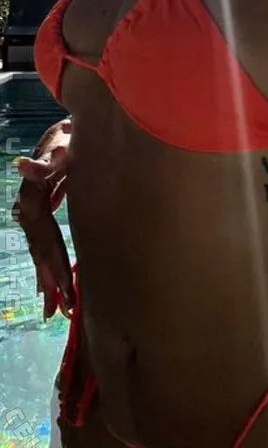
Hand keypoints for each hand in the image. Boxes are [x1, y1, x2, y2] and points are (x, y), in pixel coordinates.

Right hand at [12, 119, 74, 318]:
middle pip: (41, 254)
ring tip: (59, 310)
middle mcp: (27, 213)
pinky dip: (47, 267)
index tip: (66, 294)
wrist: (60, 134)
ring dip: (49, 281)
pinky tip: (49, 287)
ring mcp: (30, 215)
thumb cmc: (65, 141)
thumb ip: (44, 161)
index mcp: (32, 203)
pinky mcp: (39, 216)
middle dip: (52, 284)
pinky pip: (42, 246)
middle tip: (63, 314)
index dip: (54, 269)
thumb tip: (21, 165)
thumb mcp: (59, 149)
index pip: (44, 243)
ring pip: (40, 253)